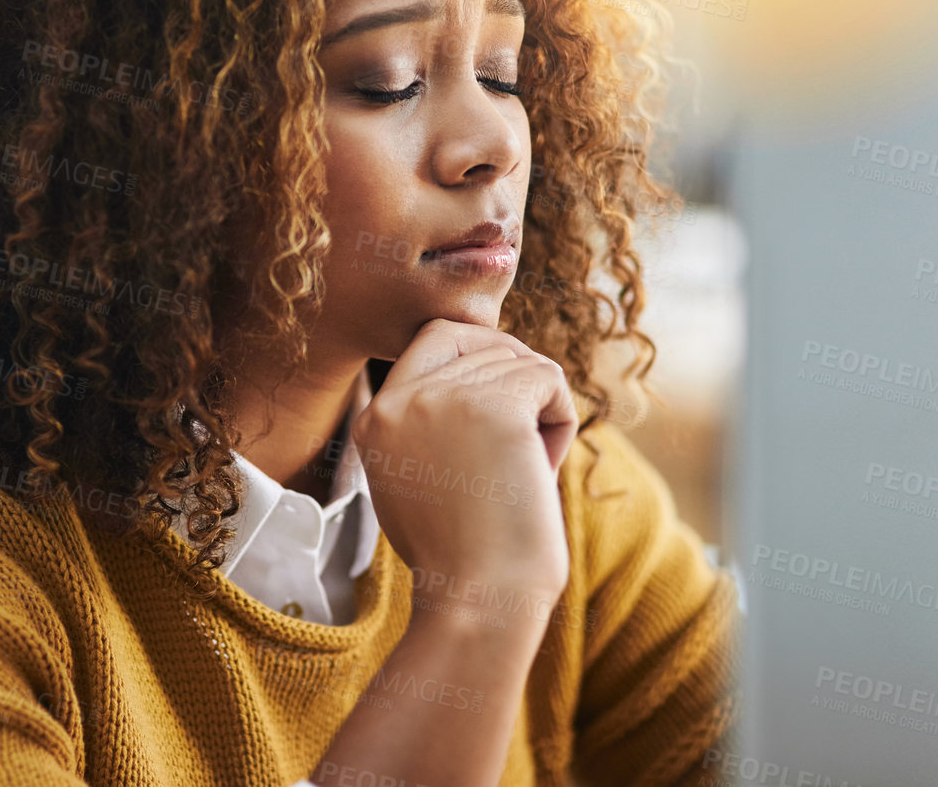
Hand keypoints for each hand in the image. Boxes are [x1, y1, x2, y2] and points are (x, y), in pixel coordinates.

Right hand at [350, 318, 578, 618]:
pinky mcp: (495, 408)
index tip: (508, 394)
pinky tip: (545, 469)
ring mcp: (445, 399)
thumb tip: (485, 368)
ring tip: (526, 475)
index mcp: (375, 417)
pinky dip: (561, 421)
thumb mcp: (417, 478)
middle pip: (484, 342)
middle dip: (518, 381)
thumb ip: (429, 421)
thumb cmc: (461, 555)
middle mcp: (402, 399)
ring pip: (523, 363)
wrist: (479, 602)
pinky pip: (549, 379)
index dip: (482, 352)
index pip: (435, 336)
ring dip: (541, 413)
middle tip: (529, 436)